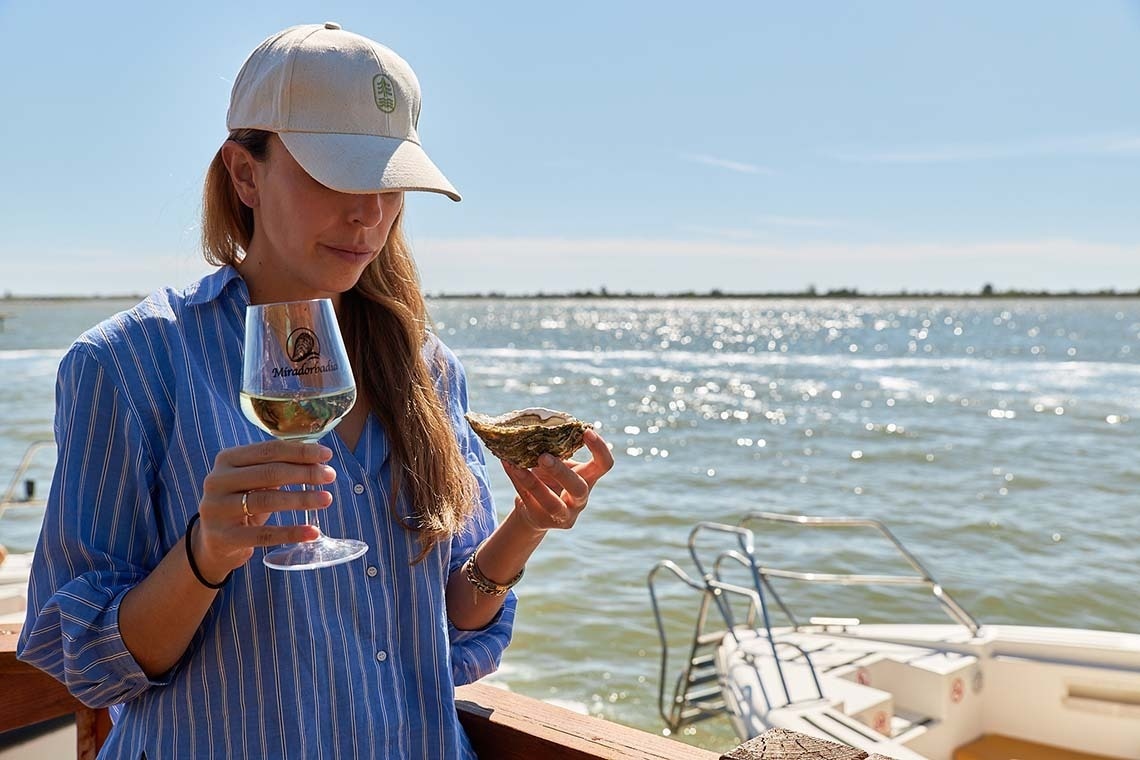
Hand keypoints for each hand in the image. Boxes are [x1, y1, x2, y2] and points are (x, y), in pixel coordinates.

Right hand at [193, 440, 335, 579]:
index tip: (327, 455)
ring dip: (302, 499)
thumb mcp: (253, 481)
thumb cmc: (242, 503)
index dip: (300, 451)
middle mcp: (217, 481)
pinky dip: (291, 533)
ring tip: (327, 499)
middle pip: (270, 472)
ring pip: (267, 500)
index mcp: (227, 459)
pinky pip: (264, 534)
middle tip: (331, 476)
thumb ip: (278, 467)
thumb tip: (319, 459)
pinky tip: (313, 532)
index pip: (269, 450)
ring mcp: (217, 510)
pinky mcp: (224, 537)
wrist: (213, 542)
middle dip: (305, 473)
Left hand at [500, 428, 613, 532]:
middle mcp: (580, 499)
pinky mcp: (543, 521)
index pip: (604, 465)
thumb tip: (534, 429)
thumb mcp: (557, 464)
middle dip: (561, 472)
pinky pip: (529, 502)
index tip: (586, 432)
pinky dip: (517, 482)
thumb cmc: (549, 479)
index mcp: (588, 478)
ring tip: (517, 466)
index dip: (600, 449)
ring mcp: (564, 514)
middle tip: (543, 456)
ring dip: (533, 483)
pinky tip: (508, 465)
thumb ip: (553, 451)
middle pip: (578, 488)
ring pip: (552, 503)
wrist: (534, 511)